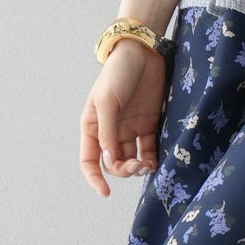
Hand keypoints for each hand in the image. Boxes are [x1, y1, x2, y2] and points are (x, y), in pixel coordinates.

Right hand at [79, 41, 167, 196]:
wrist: (143, 52)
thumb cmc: (118, 74)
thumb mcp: (107, 101)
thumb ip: (107, 131)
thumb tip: (107, 160)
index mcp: (92, 127)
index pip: (89, 161)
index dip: (94, 178)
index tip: (105, 192)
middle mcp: (110, 131)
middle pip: (113, 163)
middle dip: (124, 170)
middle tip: (138, 165)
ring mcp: (130, 128)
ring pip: (131, 159)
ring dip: (138, 167)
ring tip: (148, 165)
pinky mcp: (149, 123)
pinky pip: (148, 149)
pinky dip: (151, 158)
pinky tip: (155, 161)